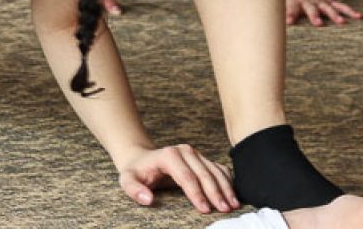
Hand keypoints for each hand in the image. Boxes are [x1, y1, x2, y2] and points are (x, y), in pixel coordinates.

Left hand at [116, 144, 236, 213]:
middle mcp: (185, 151)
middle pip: (204, 174)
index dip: (197, 194)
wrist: (142, 159)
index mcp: (169, 155)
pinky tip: (234, 193)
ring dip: (226, 187)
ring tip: (234, 204)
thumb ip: (134, 189)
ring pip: (215, 171)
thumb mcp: (127, 180)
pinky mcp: (202, 159)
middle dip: (216, 193)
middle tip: (225, 210)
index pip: (186, 177)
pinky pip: (218, 168)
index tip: (205, 210)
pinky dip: (228, 180)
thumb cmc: (136, 172)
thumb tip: (147, 199)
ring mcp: (196, 154)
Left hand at [285, 0, 362, 26]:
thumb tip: (267, 11)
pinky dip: (349, 12)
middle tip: (318, 23)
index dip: (289, 15)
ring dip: (334, 16)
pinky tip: (359, 17)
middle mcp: (308, 0)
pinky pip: (341, 6)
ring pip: (329, 9)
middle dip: (314, 16)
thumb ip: (279, 1)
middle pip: (311, 10)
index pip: (290, 8)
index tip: (288, 23)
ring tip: (341, 23)